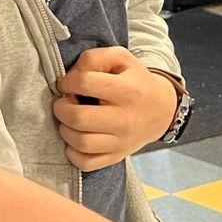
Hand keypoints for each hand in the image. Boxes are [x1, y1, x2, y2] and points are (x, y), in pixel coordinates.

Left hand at [53, 46, 176, 168]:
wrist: (161, 110)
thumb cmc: (135, 81)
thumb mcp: (120, 58)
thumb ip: (94, 58)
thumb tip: (71, 75)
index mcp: (128, 91)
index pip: (85, 83)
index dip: (67, 81)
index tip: (67, 83)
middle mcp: (125, 119)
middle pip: (79, 117)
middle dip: (61, 107)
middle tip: (64, 102)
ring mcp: (121, 142)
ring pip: (81, 142)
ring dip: (65, 129)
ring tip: (69, 119)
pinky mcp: (116, 156)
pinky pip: (86, 163)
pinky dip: (73, 153)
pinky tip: (75, 138)